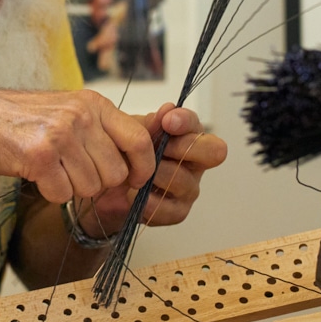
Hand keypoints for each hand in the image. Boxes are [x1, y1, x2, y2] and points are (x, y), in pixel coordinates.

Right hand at [0, 89, 156, 203]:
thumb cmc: (24, 120)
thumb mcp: (70, 110)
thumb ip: (102, 130)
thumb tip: (137, 164)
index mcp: (93, 103)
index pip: (139, 140)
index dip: (143, 167)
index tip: (135, 181)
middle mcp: (81, 116)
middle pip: (115, 173)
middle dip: (98, 183)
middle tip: (73, 173)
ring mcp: (60, 135)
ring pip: (90, 187)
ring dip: (72, 187)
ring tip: (53, 169)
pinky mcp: (40, 156)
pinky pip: (63, 194)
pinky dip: (51, 193)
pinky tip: (38, 175)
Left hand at [78, 104, 225, 233]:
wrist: (106, 187)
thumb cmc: (125, 154)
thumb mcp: (133, 133)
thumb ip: (151, 123)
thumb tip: (169, 109)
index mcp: (187, 137)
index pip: (199, 126)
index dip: (186, 122)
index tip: (167, 121)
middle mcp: (194, 162)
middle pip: (213, 152)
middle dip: (183, 147)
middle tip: (159, 148)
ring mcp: (189, 188)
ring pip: (183, 180)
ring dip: (157, 175)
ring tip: (136, 174)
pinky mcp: (177, 212)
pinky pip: (170, 209)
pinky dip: (149, 201)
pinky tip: (133, 195)